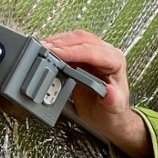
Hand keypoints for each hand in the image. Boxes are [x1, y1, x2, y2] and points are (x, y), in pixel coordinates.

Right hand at [41, 30, 149, 157]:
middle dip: (62, 43)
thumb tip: (110, 92)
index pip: (93, 52)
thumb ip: (111, 101)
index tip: (57, 53)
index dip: (73, 52)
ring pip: (74, 39)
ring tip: (42, 48)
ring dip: (57, 42)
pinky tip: (47, 51)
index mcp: (116, 62)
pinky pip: (68, 45)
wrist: (107, 117)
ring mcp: (94, 53)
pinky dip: (56, 47)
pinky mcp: (82, 56)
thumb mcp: (112, 109)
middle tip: (45, 49)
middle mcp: (106, 54)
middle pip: (82, 39)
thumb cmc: (112, 112)